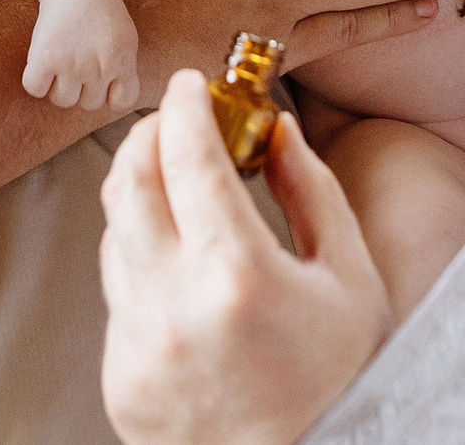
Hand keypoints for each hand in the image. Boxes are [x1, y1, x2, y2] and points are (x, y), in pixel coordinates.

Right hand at [25, 0, 142, 110]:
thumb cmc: (102, 14)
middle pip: (88, 104)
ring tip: (61, 62)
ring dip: (58, 86)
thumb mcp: (126, 40)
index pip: (121, 102)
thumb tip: (113, 99)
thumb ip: (124, 68)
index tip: (105, 80)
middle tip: (78, 62)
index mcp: (122, 62)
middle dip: (83, 88)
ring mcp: (72, 63)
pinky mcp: (46, 57)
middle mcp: (99, 67)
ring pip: (62, 100)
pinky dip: (35, 81)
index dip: (111, 94)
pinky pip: (35, 88)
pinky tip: (42, 65)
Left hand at [100, 71, 389, 444]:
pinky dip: (145, 266)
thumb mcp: (349, 278)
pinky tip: (183, 272)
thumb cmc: (339, 379)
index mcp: (238, 274)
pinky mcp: (120, 376)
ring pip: (115, 236)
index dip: (185, 106)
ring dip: (142, 198)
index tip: (191, 84)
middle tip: (173, 121)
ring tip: (181, 193)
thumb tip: (277, 128)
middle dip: (148, 135)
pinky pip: (119, 296)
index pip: (187, 156)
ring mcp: (139, 345)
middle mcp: (175, 306)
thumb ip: (311, 192)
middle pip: (128, 182)